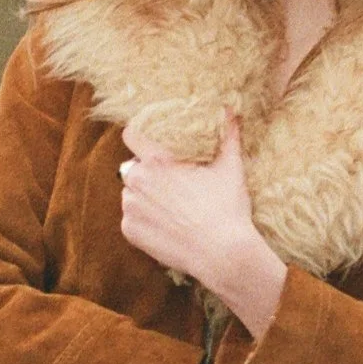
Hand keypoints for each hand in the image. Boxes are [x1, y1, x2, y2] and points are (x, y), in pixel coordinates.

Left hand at [119, 117, 286, 336]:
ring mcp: (130, 208)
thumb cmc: (227, 208)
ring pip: (131, 194)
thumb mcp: (231, 167)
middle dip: (148, 173)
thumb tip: (232, 109)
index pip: (131, 135)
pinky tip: (168, 226)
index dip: (138, 134)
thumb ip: (228, 134)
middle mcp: (137, 181)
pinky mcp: (130, 231)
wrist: (223, 254)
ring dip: (144, 197)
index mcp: (157, 161)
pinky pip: (132, 219)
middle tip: (173, 183)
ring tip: (172, 208)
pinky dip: (144, 221)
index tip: (146, 139)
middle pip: (133, 168)